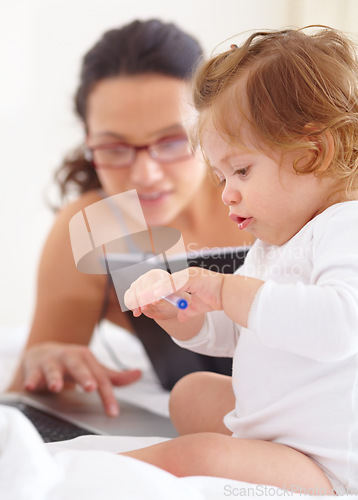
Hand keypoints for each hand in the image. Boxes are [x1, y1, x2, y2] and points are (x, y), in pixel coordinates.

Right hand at [20, 342, 141, 415]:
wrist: (41, 353)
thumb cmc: (71, 363)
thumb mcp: (92, 368)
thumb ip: (113, 376)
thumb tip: (138, 374)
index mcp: (86, 357)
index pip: (100, 377)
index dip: (107, 395)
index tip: (113, 412)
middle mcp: (69, 357)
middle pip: (78, 366)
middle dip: (84, 376)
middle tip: (90, 387)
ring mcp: (51, 362)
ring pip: (53, 369)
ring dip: (54, 377)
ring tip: (55, 387)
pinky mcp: (34, 368)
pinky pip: (32, 375)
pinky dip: (31, 380)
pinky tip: (30, 387)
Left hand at [124, 267, 224, 321]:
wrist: (230, 295)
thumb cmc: (217, 298)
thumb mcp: (197, 307)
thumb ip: (187, 311)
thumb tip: (180, 317)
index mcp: (181, 280)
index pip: (158, 284)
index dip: (146, 295)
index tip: (138, 307)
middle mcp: (181, 275)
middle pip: (155, 280)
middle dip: (141, 294)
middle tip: (134, 308)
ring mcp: (185, 275)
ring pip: (160, 282)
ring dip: (148, 293)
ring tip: (138, 303)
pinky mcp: (190, 278)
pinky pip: (171, 284)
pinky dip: (160, 290)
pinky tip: (152, 297)